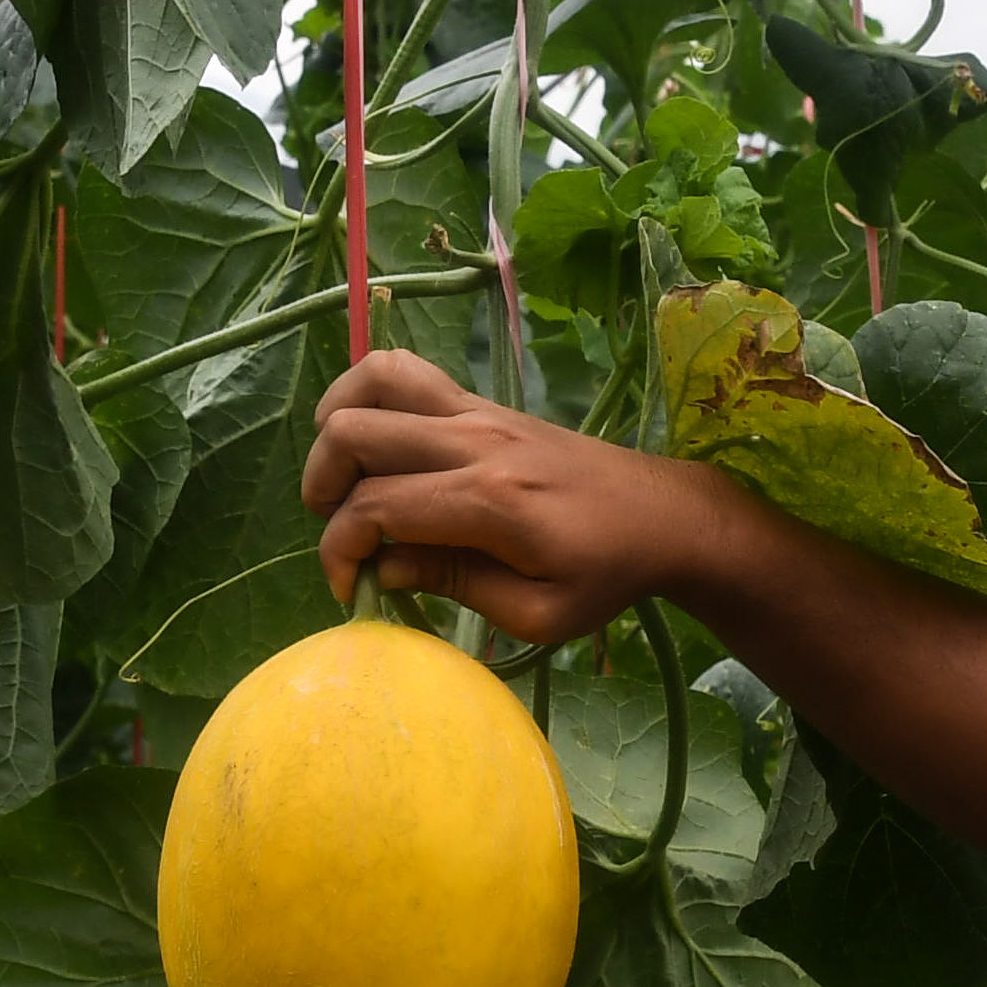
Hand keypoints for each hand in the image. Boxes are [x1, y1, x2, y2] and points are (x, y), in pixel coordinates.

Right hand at [301, 350, 741, 643]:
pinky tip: (373, 442)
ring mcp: (478, 411)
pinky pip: (407, 372)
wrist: (663, 515)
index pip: (376, 508)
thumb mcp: (538, 613)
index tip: (353, 590)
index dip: (341, 552)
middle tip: (343, 534)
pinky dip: (368, 396)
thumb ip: (453, 585)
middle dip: (323, 488)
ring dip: (337, 426)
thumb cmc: (606, 574)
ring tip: (345, 479)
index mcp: (490, 501)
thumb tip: (384, 566)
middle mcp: (476, 441)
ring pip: (373, 380)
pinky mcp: (483, 403)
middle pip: (355, 432)